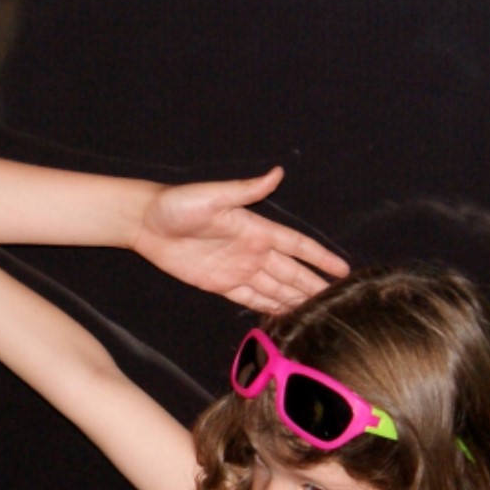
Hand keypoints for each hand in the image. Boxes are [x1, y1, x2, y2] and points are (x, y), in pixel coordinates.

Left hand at [130, 168, 348, 313]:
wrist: (146, 222)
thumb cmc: (178, 204)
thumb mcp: (213, 195)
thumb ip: (246, 190)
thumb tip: (278, 173)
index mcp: (257, 229)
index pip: (296, 246)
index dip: (320, 257)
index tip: (342, 270)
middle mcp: (253, 251)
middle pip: (291, 273)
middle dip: (314, 286)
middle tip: (338, 302)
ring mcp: (238, 269)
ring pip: (275, 289)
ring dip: (296, 300)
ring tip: (318, 314)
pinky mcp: (221, 284)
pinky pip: (251, 298)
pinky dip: (270, 308)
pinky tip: (285, 317)